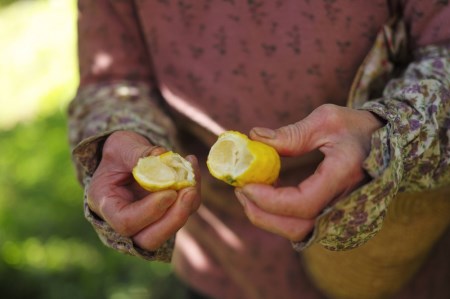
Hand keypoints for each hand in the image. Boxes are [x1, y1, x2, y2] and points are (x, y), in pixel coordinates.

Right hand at [87, 131, 200, 250]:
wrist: (127, 157)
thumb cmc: (119, 152)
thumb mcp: (121, 146)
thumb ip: (136, 153)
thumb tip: (160, 156)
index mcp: (106, 206)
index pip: (126, 222)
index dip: (150, 211)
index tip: (170, 192)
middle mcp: (125, 222)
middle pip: (150, 239)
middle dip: (174, 218)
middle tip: (190, 191)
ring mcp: (147, 223)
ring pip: (171, 228)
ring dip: (188, 205)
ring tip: (192, 175)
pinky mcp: (166, 216)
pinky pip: (183, 212)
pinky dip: (192, 194)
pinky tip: (192, 169)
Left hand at [235, 104, 383, 241]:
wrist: (386, 142)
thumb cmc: (357, 127)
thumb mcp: (326, 120)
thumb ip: (291, 134)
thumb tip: (254, 138)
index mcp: (345, 175)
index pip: (302, 203)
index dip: (268, 200)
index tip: (244, 184)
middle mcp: (345, 201)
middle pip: (297, 228)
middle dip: (262, 214)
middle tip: (240, 191)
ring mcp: (341, 211)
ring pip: (299, 232)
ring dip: (268, 219)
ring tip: (247, 194)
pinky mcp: (334, 213)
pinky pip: (304, 225)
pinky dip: (280, 217)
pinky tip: (265, 197)